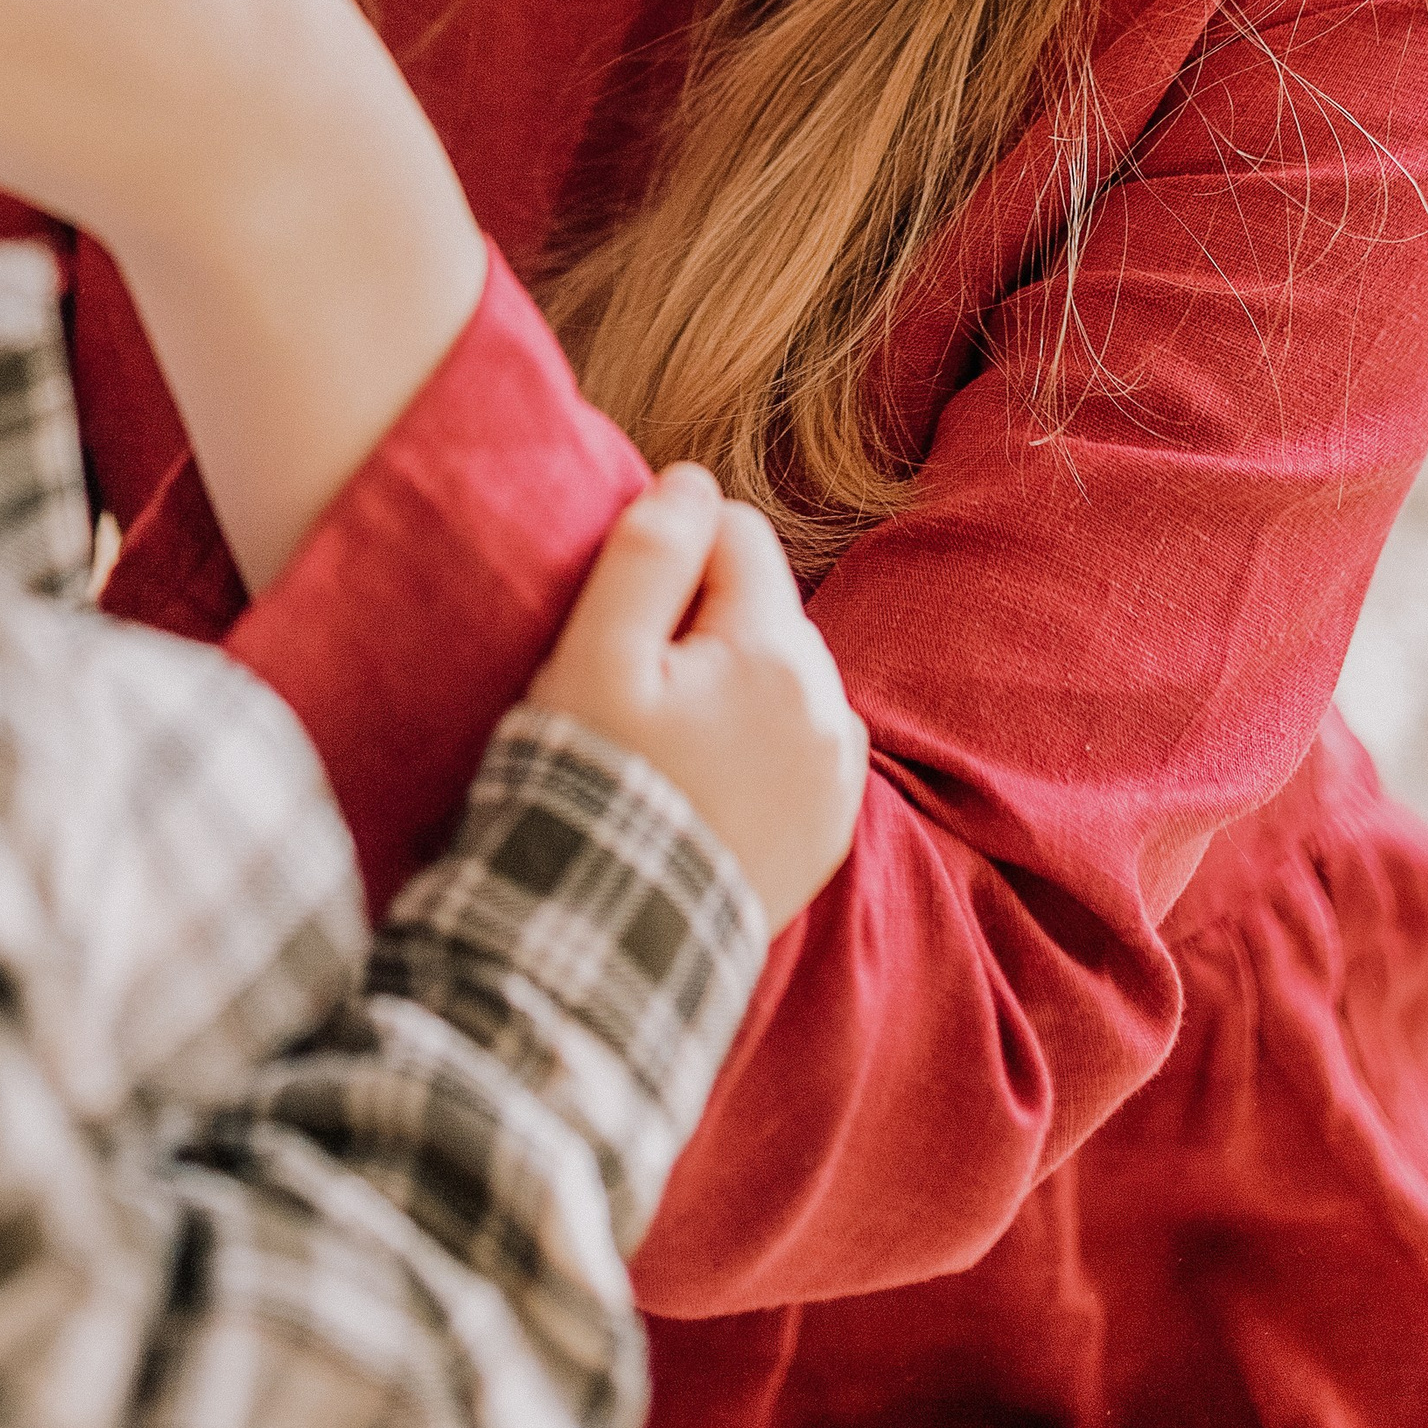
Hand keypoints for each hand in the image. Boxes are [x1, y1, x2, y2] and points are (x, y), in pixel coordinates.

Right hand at [530, 466, 869, 932]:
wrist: (608, 947)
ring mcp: (837, 779)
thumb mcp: (593, 658)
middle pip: (766, 605)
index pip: (739, 532)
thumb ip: (647, 554)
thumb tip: (692, 480)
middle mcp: (830, 710)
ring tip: (666, 747)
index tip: (625, 623)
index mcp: (776, 655)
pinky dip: (758, 747)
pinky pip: (799, 746)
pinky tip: (701, 785)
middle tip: (637, 694)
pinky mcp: (829, 834)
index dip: (671, 558)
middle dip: (706, 622)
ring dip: (735, 684)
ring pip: (784, 675)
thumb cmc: (590, 788)